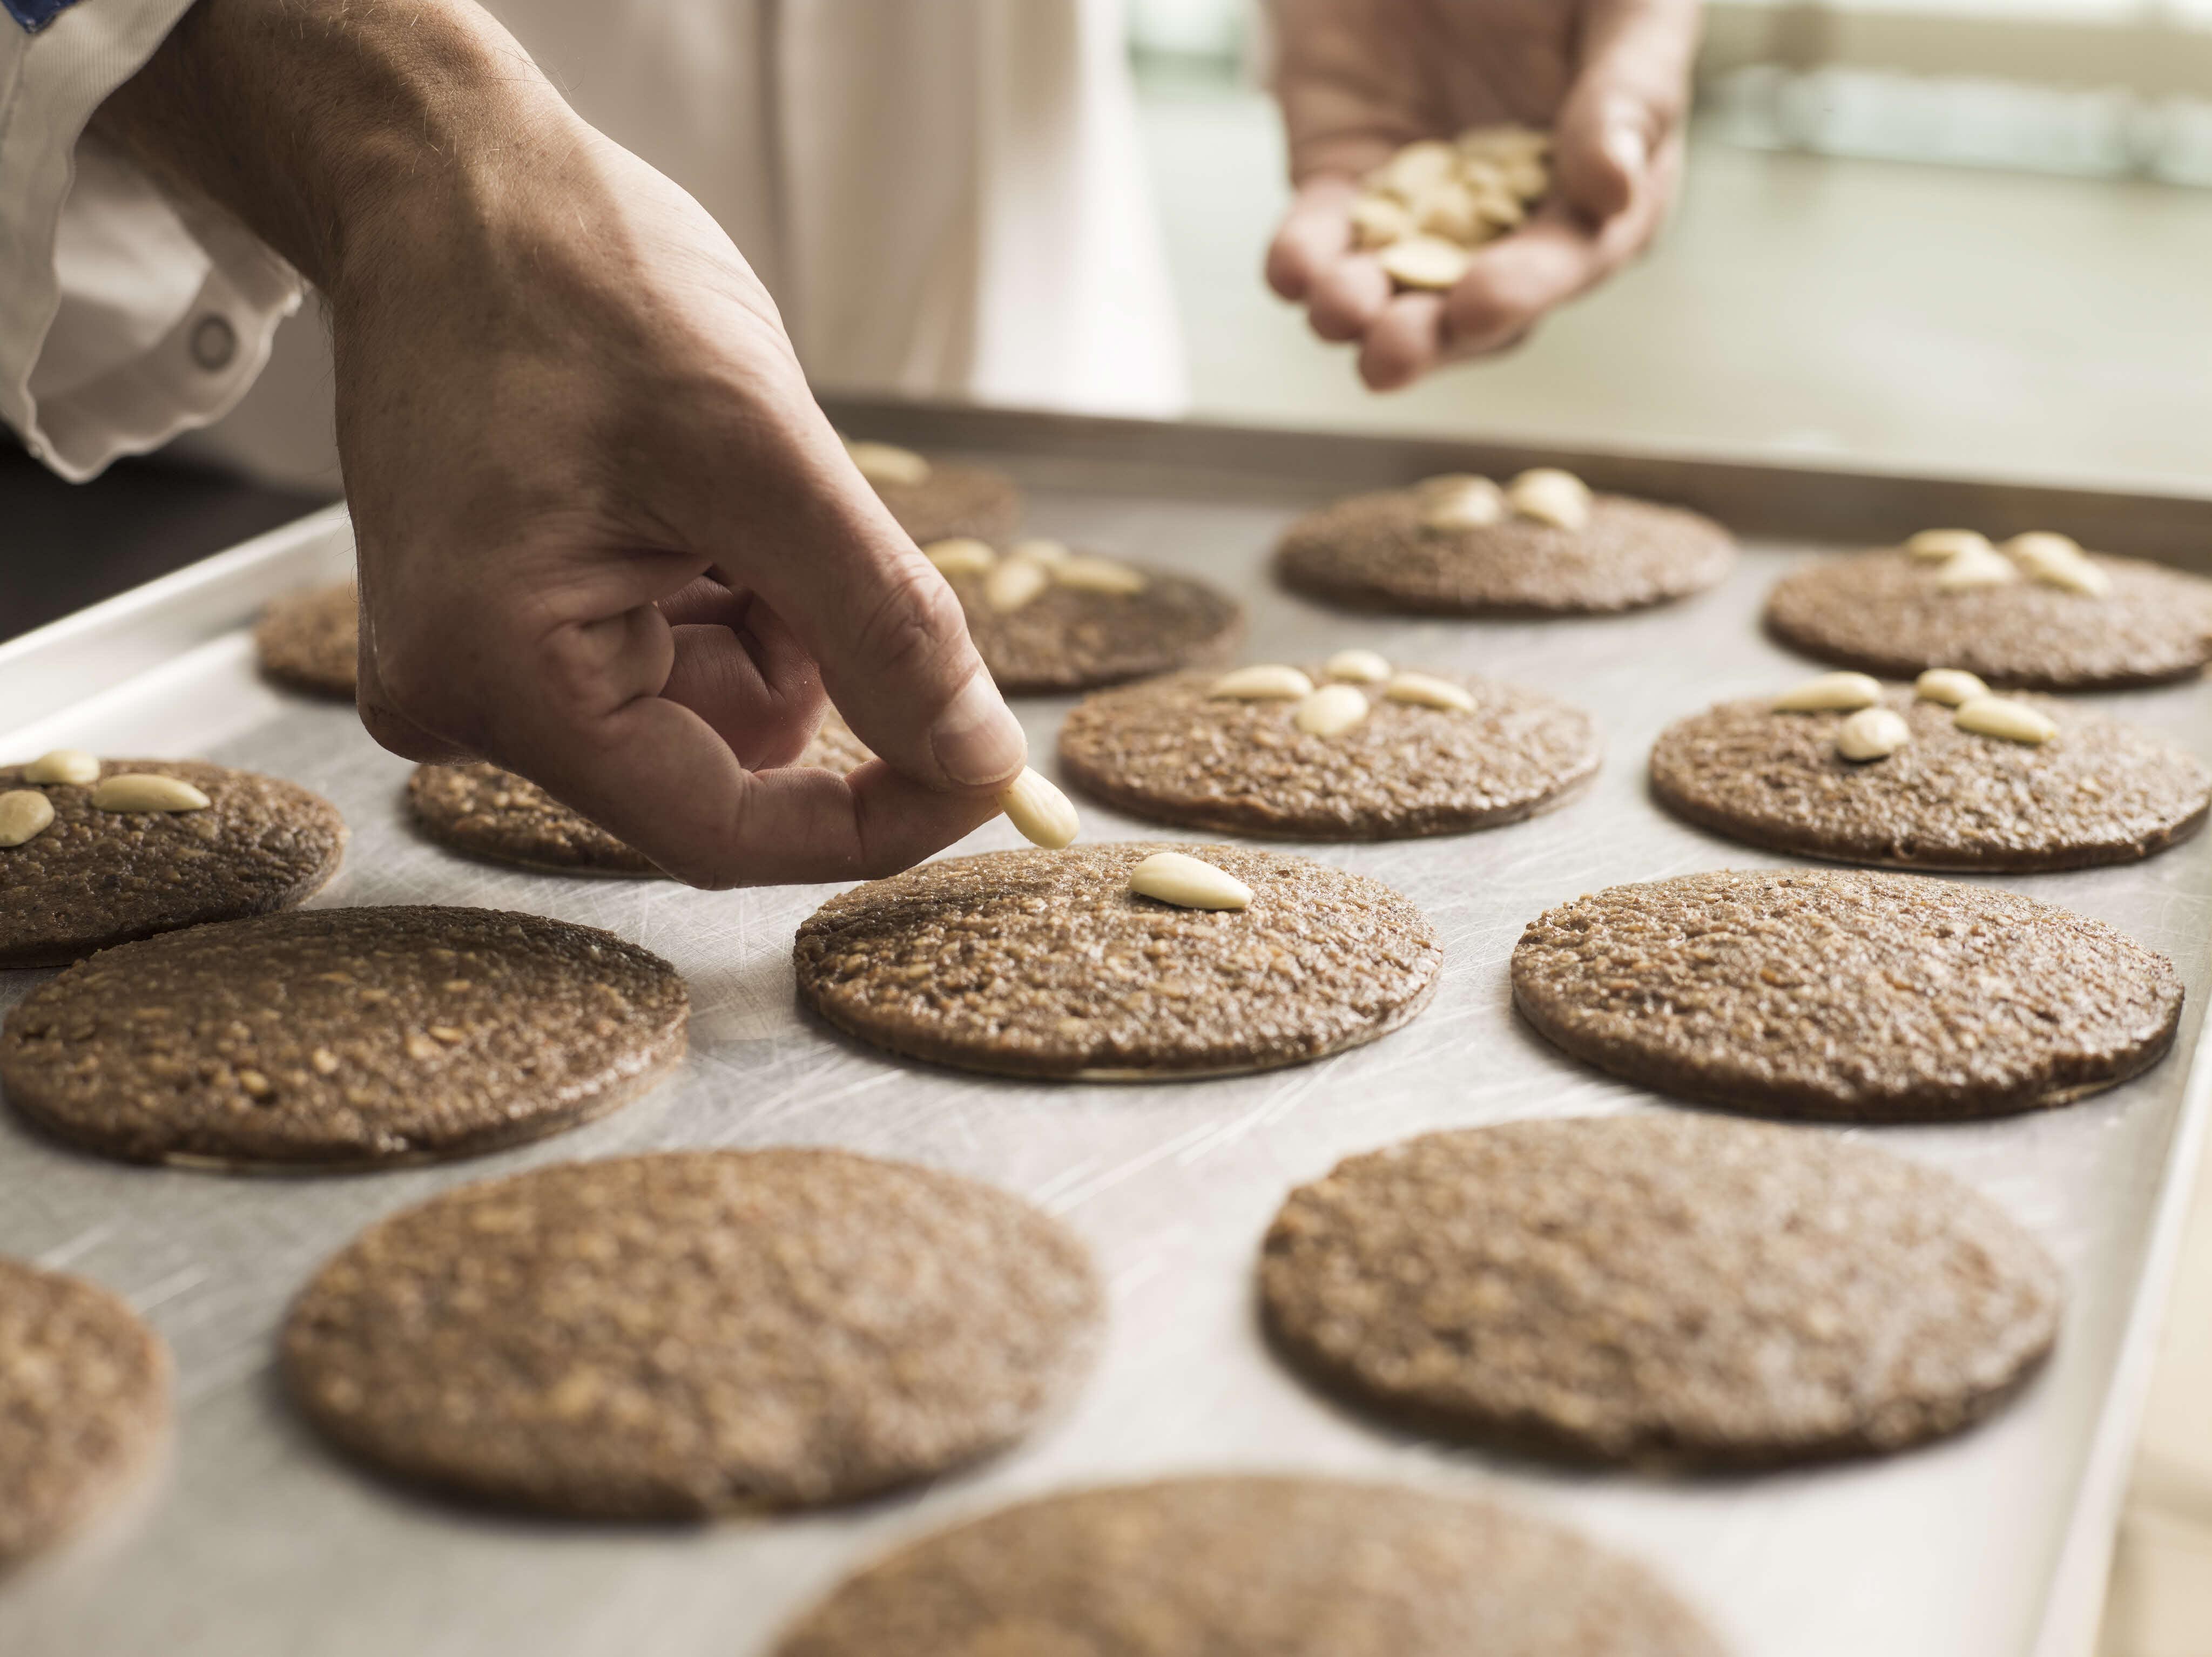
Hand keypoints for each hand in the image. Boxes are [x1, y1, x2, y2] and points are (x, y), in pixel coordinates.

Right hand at [96, 0, 1026, 887]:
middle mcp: (467, 703)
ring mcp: (483, 668)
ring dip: (764, 604)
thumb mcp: (760, 450)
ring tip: (706, 476)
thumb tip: (977, 761)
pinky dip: (721, 581)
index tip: (986, 767)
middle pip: (723, 759)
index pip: (725, 835)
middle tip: (773, 506)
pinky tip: (675, 484)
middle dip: (796, 645)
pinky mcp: (512, 629)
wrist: (449, 180)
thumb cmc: (572, 277)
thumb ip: (880, 623)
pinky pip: (676, 655)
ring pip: (717, 704)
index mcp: (499, 677)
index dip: (875, 817)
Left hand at [1265, 0, 1699, 388]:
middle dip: (1436, 333)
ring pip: (1396, 282)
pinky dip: (1302, 259)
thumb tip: (1611, 188)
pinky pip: (1321, 233)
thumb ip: (1629, 88)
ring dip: (1362, 311)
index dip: (1534, 286)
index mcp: (1606, 163)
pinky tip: (1291, 270)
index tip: (1483, 305)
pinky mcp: (1342, 169)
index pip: (1581, 249)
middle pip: (1482, 297)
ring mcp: (1426, 193)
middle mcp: (1516, 197)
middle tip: (1393, 353)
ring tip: (1338, 313)